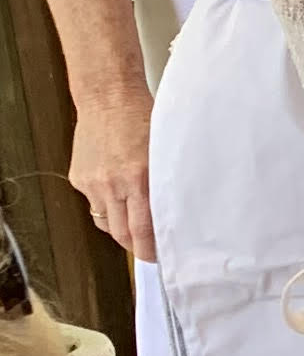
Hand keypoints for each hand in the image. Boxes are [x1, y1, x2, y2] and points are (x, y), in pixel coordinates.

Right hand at [65, 77, 153, 262]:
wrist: (108, 96)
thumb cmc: (145, 119)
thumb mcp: (165, 152)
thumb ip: (165, 184)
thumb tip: (173, 215)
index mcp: (139, 179)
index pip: (143, 231)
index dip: (151, 251)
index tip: (159, 259)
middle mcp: (113, 185)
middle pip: (121, 234)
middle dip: (135, 246)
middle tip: (148, 249)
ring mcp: (92, 182)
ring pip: (106, 221)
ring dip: (120, 226)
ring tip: (135, 220)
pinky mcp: (78, 178)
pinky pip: (93, 202)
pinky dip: (107, 203)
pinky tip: (117, 190)